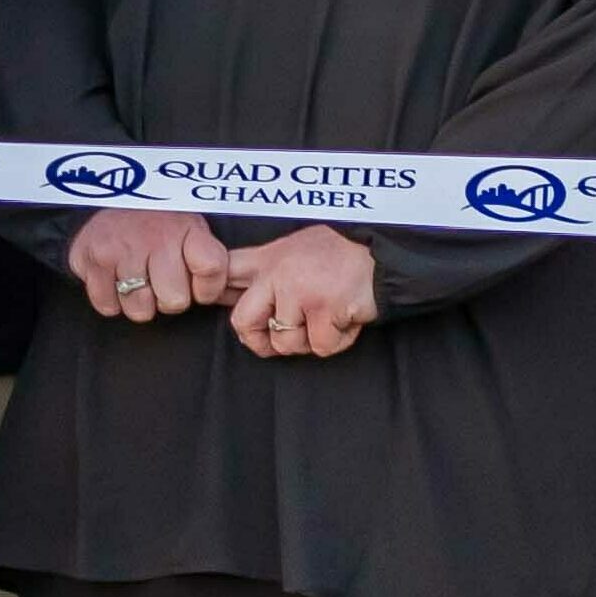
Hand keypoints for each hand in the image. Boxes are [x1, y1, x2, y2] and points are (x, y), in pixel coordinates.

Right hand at [69, 206, 231, 323]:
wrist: (112, 192)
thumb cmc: (160, 221)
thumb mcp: (193, 228)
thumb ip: (210, 260)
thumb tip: (227, 297)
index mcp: (186, 228)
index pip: (211, 270)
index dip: (207, 288)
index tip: (199, 284)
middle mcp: (153, 236)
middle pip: (174, 301)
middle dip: (169, 297)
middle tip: (160, 276)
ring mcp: (118, 248)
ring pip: (140, 310)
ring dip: (139, 301)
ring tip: (138, 275)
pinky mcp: (88, 258)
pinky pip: (107, 306)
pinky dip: (111, 299)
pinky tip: (115, 277)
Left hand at [219, 228, 380, 359]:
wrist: (383, 252)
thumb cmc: (341, 254)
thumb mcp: (296, 248)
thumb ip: (267, 271)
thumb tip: (229, 296)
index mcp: (269, 257)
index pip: (225, 272)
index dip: (212, 292)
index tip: (213, 302)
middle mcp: (278, 273)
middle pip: (242, 322)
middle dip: (260, 341)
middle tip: (280, 338)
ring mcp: (300, 292)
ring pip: (286, 343)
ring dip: (309, 340)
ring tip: (327, 316)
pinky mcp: (324, 309)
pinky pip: (320, 347)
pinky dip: (337, 341)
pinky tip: (346, 319)